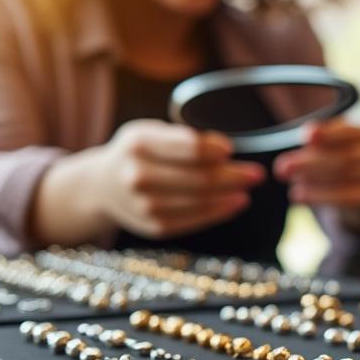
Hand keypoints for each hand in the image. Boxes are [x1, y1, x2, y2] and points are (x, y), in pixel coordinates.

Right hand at [96, 119, 262, 237]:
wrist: (102, 186)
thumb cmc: (139, 153)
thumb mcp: (152, 132)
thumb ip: (185, 138)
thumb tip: (225, 150)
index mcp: (139, 143)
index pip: (186, 147)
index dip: (213, 150)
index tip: (231, 150)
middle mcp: (137, 175)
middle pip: (198, 178)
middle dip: (233, 176)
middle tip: (257, 174)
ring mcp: (144, 205)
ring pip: (200, 201)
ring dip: (230, 196)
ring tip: (248, 190)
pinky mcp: (155, 227)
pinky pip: (195, 220)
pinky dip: (219, 212)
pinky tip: (234, 204)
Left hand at [273, 118, 359, 233]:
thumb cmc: (339, 160)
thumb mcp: (329, 147)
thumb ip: (314, 147)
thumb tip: (288, 162)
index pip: (347, 131)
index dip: (327, 134)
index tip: (306, 137)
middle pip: (342, 157)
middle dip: (309, 162)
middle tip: (282, 168)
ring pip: (342, 177)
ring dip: (312, 181)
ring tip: (290, 184)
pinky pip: (345, 198)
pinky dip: (319, 196)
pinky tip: (299, 196)